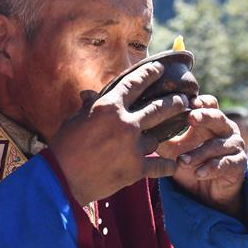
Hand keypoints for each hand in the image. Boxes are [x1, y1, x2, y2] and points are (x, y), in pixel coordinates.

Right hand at [49, 61, 189, 204]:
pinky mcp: (137, 168)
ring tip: (164, 137)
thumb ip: (89, 107)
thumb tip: (89, 94)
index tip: (160, 69)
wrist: (63, 179)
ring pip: (157, 139)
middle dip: (175, 102)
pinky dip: (167, 166)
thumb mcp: (75, 120)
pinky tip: (173, 164)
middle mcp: (126, 123)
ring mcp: (134, 146)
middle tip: (183, 99)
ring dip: (158, 138)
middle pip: (159, 108)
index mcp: (109, 107)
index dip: (149, 74)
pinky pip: (161, 165)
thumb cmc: (64, 147)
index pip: (135, 84)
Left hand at [157, 95, 246, 216]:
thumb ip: (162, 137)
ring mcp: (234, 146)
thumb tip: (140, 126)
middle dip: (204, 116)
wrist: (206, 192)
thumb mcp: (172, 149)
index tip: (186, 102)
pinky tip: (198, 174)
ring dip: (199, 153)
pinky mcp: (238, 164)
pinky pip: (226, 164)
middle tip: (191, 118)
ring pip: (218, 145)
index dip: (200, 102)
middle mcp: (225, 129)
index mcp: (209, 120)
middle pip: (217, 117)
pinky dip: (211, 168)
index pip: (208, 104)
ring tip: (182, 161)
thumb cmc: (189, 162)